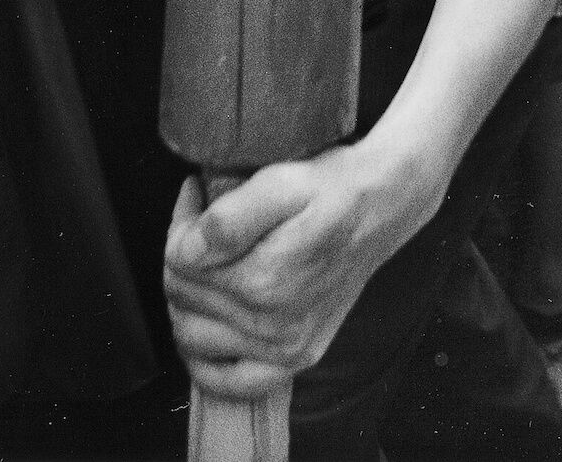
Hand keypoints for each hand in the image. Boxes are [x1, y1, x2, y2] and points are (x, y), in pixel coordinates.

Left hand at [164, 138, 429, 400]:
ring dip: (189, 300)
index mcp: (264, 281)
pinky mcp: (297, 358)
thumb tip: (187, 251)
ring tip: (211, 262)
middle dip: (182, 256)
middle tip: (202, 222)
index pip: (179, 262)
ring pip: (192, 335)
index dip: (181, 223)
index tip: (198, 197)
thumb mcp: (281, 181)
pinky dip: (205, 360)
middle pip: (182, 298)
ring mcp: (286, 348)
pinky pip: (226, 381)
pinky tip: (210, 324)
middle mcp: (273, 325)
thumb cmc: (332, 186)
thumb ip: (227, 219)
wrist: (382, 204)